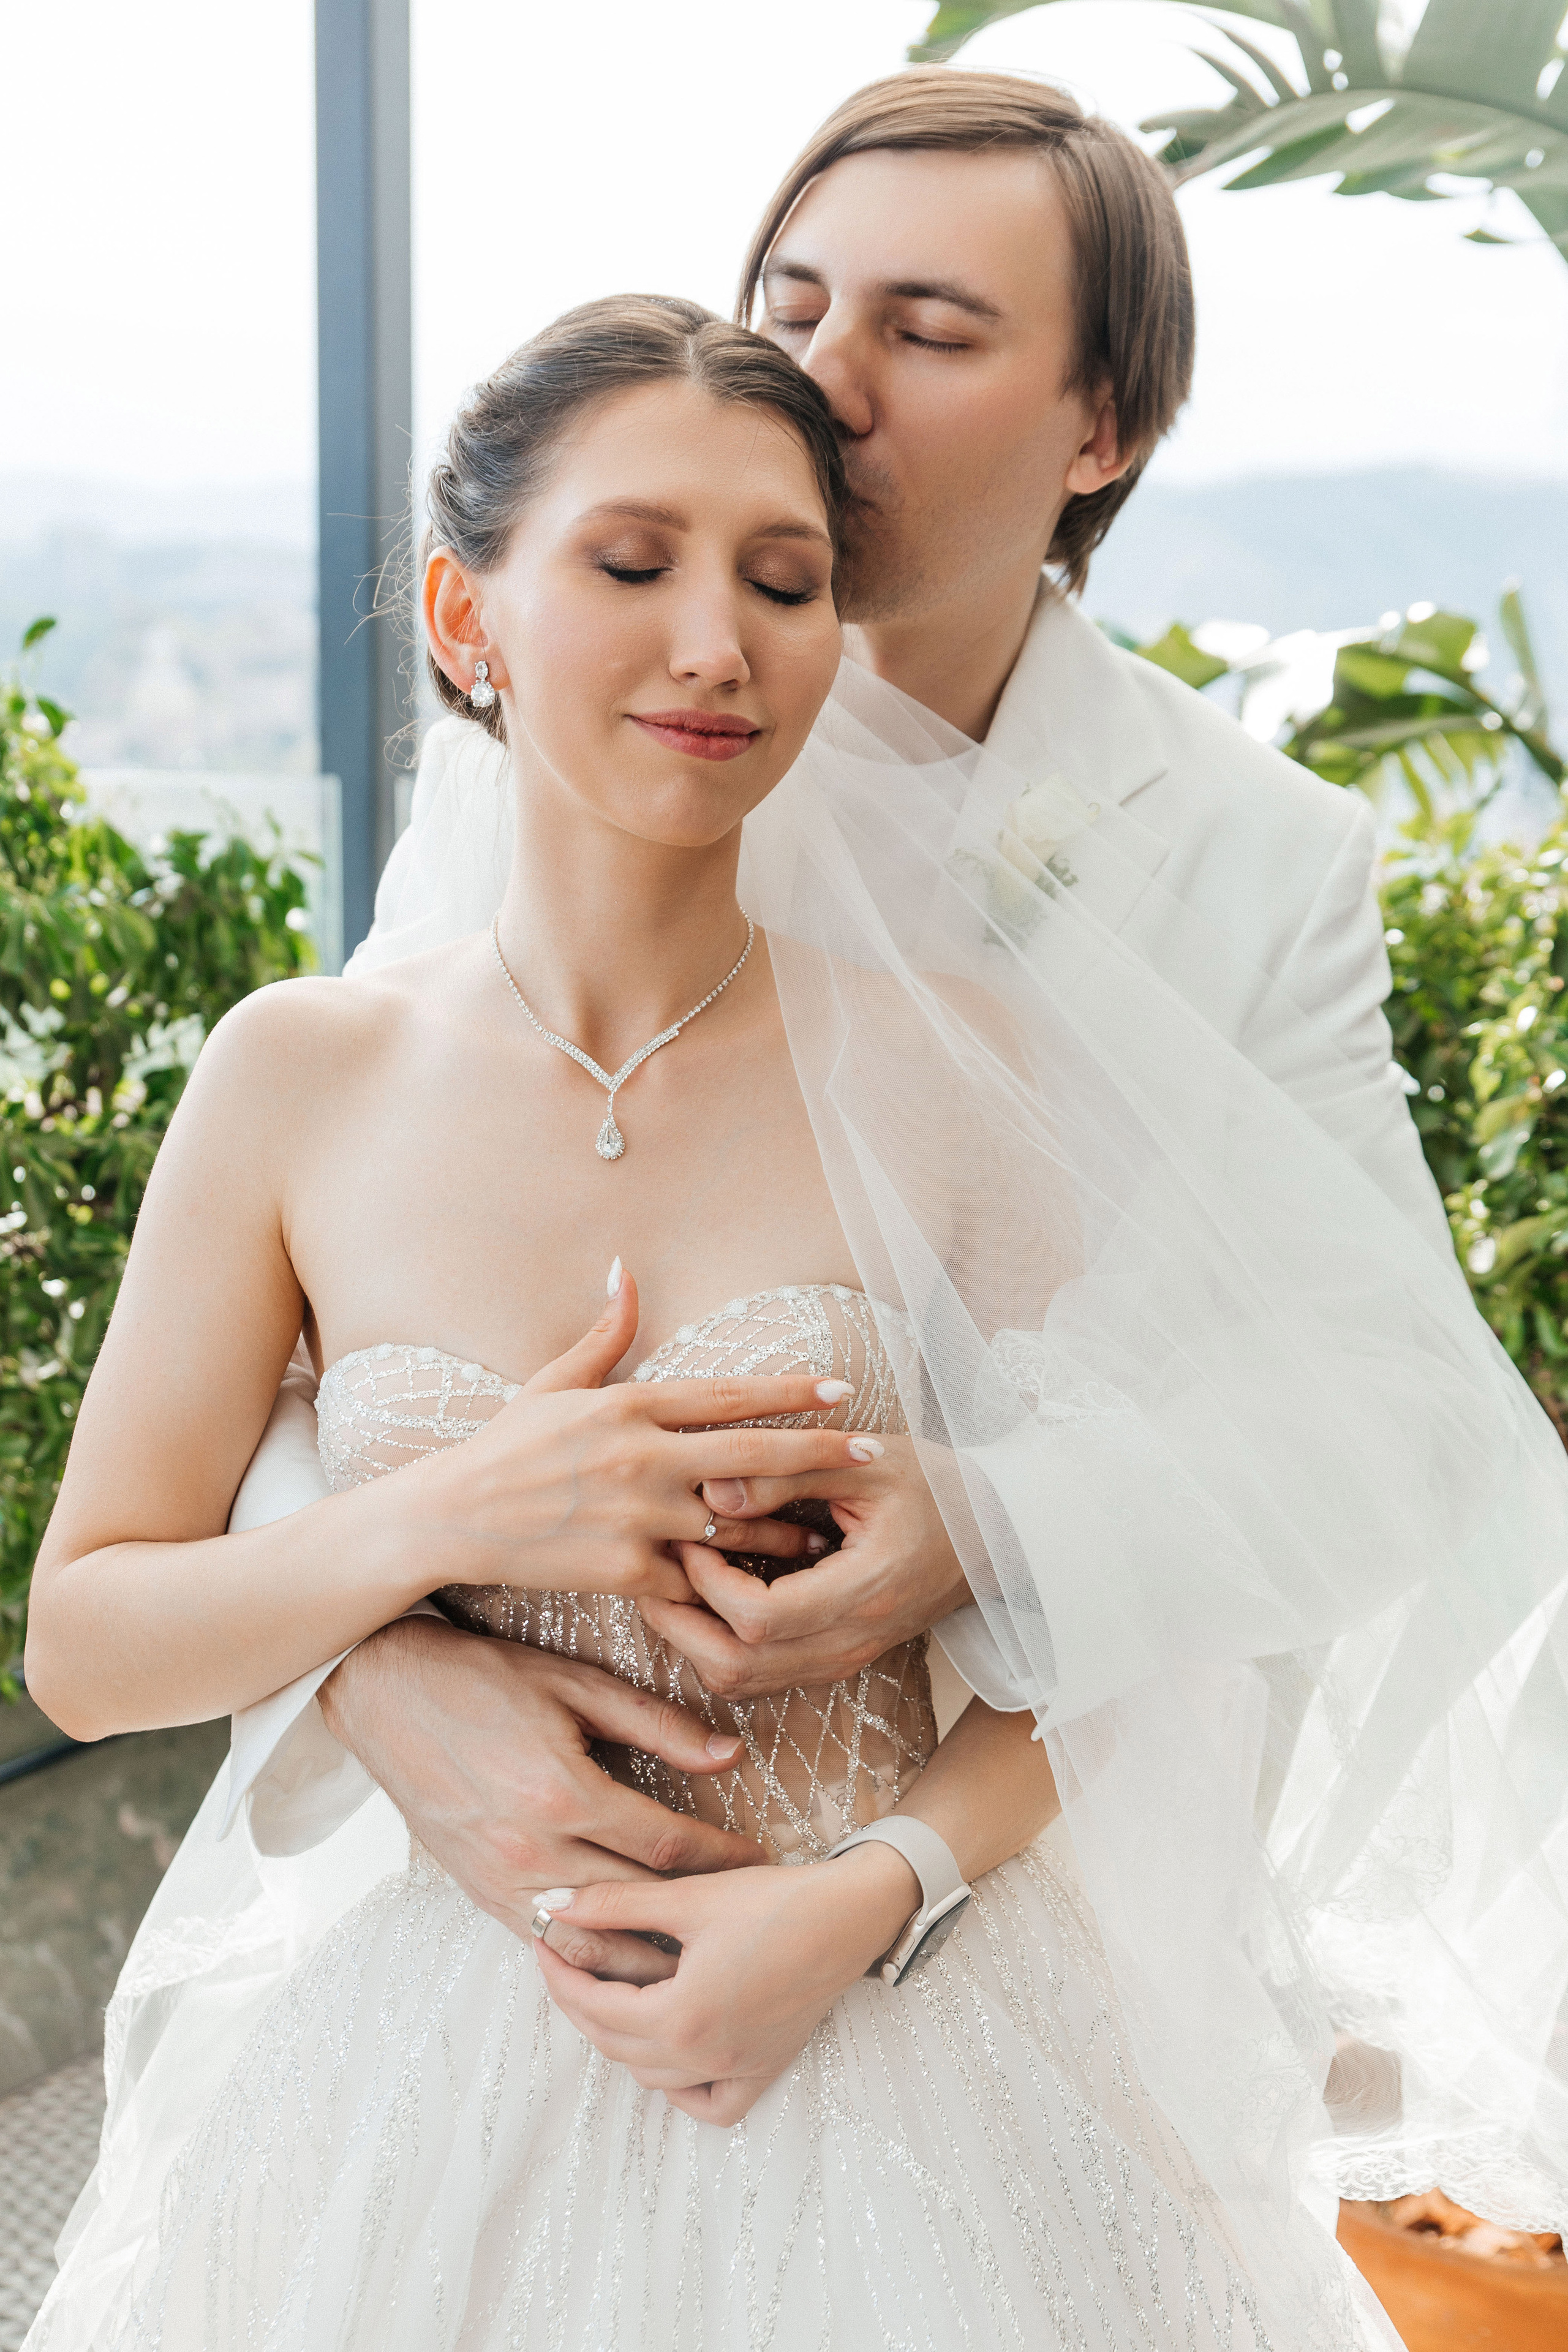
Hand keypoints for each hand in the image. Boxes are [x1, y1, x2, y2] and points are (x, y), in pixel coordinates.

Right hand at [318, 1616, 766, 1944]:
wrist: (385, 1692)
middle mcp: (532, 1850)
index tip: (758, 1859)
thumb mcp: (575, 1684)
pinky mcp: (480, 1895)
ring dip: (649, 1958)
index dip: (720, 1856)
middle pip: (637, 1905)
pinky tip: (628, 1961)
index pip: (665, 1845)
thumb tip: (730, 1756)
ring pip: (593, 1947)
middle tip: (745, 1917)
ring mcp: (501, 1882)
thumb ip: (657, 1724)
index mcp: (562, 1793)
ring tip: (700, 1959)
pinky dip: (592, 1961)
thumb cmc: (483, 1678)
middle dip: (698, 1914)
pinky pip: (547, 1948)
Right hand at [411, 1266, 873, 1604]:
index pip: (729, 1395)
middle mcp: (642, 1458)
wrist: (455, 1517)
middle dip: (819, 1454)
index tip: (841, 1388)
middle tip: (871, 1453)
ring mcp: (637, 1517)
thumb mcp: (556, 1382)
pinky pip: (693, 1577)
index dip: (791, 1391)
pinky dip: (723, 1582)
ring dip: (784, 1530)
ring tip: (826, 1536)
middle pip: (752, 1455)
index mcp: (630, 1406)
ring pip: (734, 1524)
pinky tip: (760, 1588)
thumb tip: (626, 1268)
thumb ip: (606, 1332)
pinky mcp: (627, 1570)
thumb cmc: (507, 1446)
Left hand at [533, 1843, 919, 2123]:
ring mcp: (738, 2068)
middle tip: (565, 1962)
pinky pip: (710, 2102)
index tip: (542, 1942)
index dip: (560, 1976)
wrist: (851, 1914)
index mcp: (682, 2016)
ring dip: (621, 2039)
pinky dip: (682, 2088)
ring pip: (653, 2076)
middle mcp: (707, 2056)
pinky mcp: (765, 2068)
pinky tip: (670, 2052)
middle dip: (581, 2003)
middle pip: (616, 2045)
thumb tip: (552, 1904)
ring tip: (608, 1992)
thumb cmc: (775, 1901)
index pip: (595, 2009)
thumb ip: (614, 1904)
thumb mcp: (688, 1897)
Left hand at [637, 1434, 970, 1699]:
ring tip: (671, 1580)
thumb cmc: (932, 1486)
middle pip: (738, 1667)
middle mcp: (851, 1640)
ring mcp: (843, 1659)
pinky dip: (720, 1645)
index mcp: (866, 1589)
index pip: (760, 1617)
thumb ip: (787, 1472)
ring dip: (693, 1639)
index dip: (710, 1581)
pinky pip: (759, 1675)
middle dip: (681, 1622)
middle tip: (656, 1567)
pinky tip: (708, 1597)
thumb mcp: (865, 1460)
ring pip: (741, 1682)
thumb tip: (710, 1489)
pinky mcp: (835, 1661)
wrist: (993, 1536)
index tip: (691, 1531)